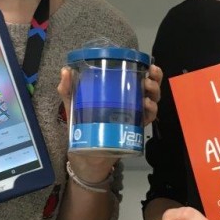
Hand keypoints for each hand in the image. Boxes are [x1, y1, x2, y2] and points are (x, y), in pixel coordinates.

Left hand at [55, 63, 163, 185]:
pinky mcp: (134, 130)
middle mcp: (129, 102)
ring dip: (154, 93)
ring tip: (147, 89)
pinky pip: (148, 119)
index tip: (147, 63)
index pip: (135, 76)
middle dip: (154, 79)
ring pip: (152, 101)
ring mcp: (134, 116)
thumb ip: (68, 89)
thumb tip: (65, 70)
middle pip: (148, 87)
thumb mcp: (73, 106)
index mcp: (118, 92)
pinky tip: (146, 105)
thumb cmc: (81, 127)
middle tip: (150, 75)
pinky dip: (150, 111)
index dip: (145, 68)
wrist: (85, 155)